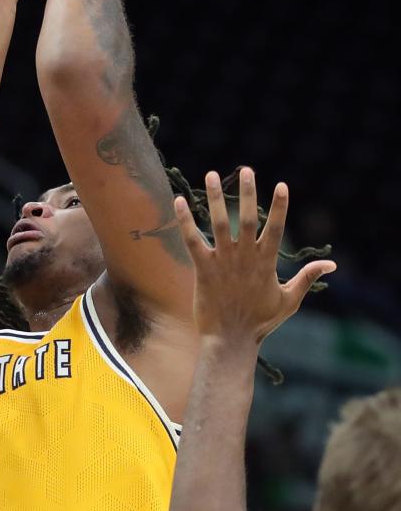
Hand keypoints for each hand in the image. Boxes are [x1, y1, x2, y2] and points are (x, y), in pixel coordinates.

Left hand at [175, 168, 335, 344]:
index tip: (281, 185)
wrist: (230, 341)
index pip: (275, 228)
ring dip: (214, 198)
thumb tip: (331, 265)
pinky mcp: (203, 269)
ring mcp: (223, 262)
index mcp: (266, 263)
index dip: (279, 206)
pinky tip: (179, 201)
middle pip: (247, 219)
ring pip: (218, 224)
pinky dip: (185, 220)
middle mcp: (245, 258)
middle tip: (247, 170)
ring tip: (211, 174)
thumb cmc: (261, 322)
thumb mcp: (289, 300)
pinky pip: (192, 240)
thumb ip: (307, 278)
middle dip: (248, 193)